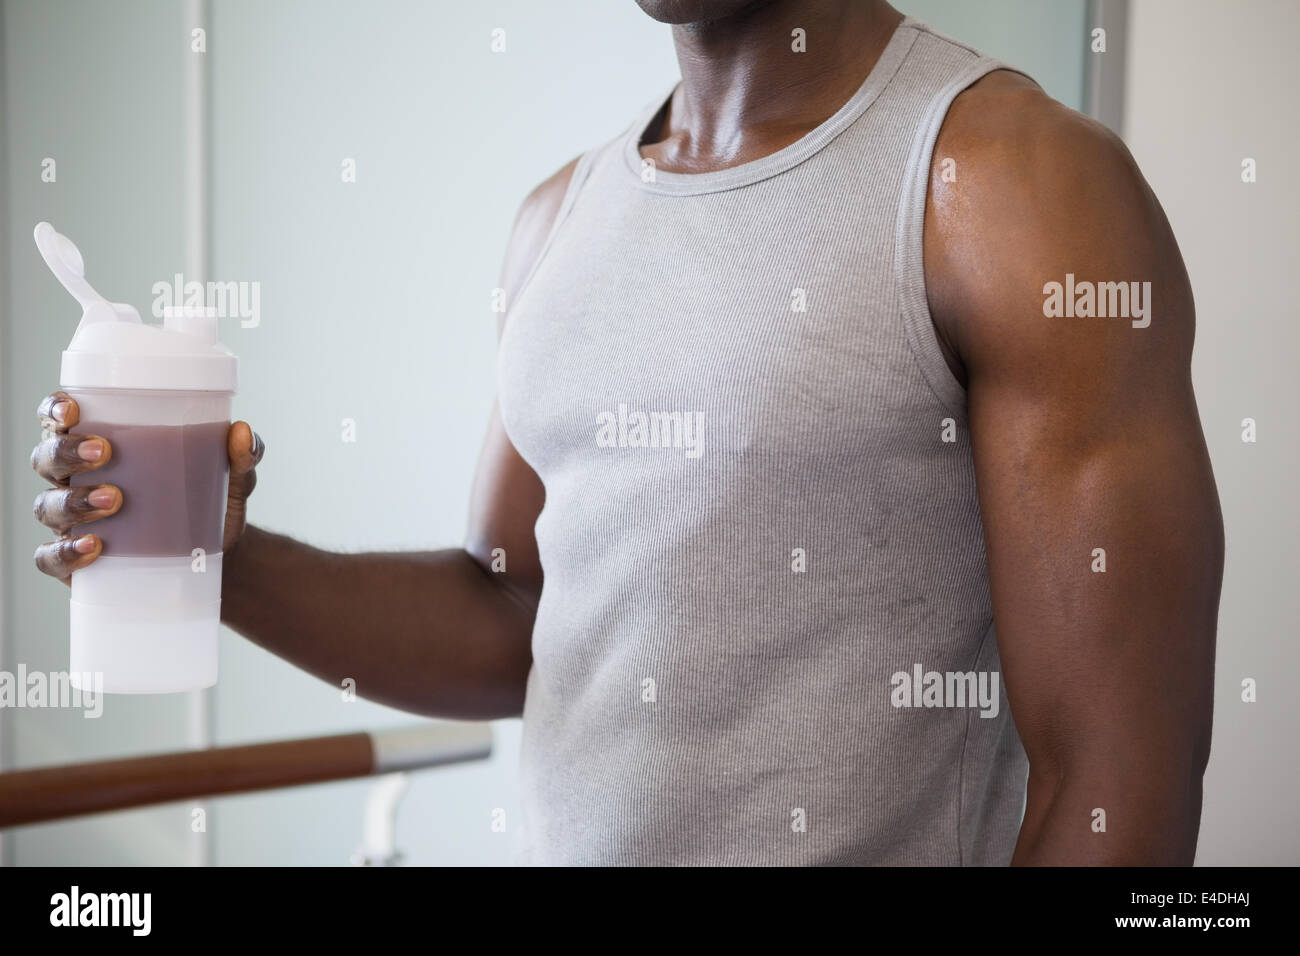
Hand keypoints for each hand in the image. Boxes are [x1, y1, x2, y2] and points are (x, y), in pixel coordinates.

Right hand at [30, 390, 263, 580]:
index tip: (73, 409)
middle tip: (104, 452)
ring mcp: (73, 521)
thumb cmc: (210, 502)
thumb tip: (245, 434)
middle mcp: (76, 479)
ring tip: (116, 500)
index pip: (60, 419)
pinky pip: (51, 557)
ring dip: (74, 500)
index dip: (55, 409)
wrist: (219, 559)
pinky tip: (93, 547)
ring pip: (48, 505)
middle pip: (47, 457)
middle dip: (66, 451)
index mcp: (99, 445)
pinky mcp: (76, 560)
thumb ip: (241, 455)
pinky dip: (65, 552)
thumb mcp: (230, 477)